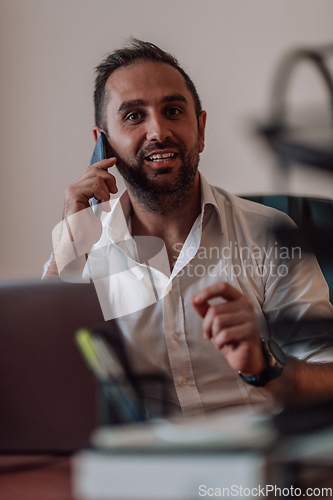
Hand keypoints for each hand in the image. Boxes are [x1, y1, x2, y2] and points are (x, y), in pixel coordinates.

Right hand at [52, 157, 117, 278]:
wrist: (78, 243)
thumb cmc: (86, 231)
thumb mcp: (98, 209)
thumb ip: (100, 196)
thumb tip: (109, 186)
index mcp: (79, 190)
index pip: (91, 170)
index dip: (103, 163)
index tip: (114, 160)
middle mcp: (74, 188)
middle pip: (95, 170)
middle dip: (109, 179)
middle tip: (112, 193)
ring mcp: (72, 190)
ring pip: (97, 178)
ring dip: (106, 192)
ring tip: (104, 205)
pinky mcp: (74, 195)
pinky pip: (95, 186)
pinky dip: (103, 196)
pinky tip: (101, 207)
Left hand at [191, 282, 265, 375]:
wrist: (245, 358)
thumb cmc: (230, 338)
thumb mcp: (215, 322)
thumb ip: (205, 310)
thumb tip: (193, 299)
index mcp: (238, 299)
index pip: (223, 287)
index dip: (208, 292)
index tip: (196, 300)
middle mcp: (246, 306)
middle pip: (215, 310)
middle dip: (207, 326)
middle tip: (210, 335)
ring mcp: (250, 318)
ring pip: (218, 322)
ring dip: (213, 335)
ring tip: (220, 340)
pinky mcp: (250, 332)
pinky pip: (225, 334)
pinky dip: (219, 342)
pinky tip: (225, 345)